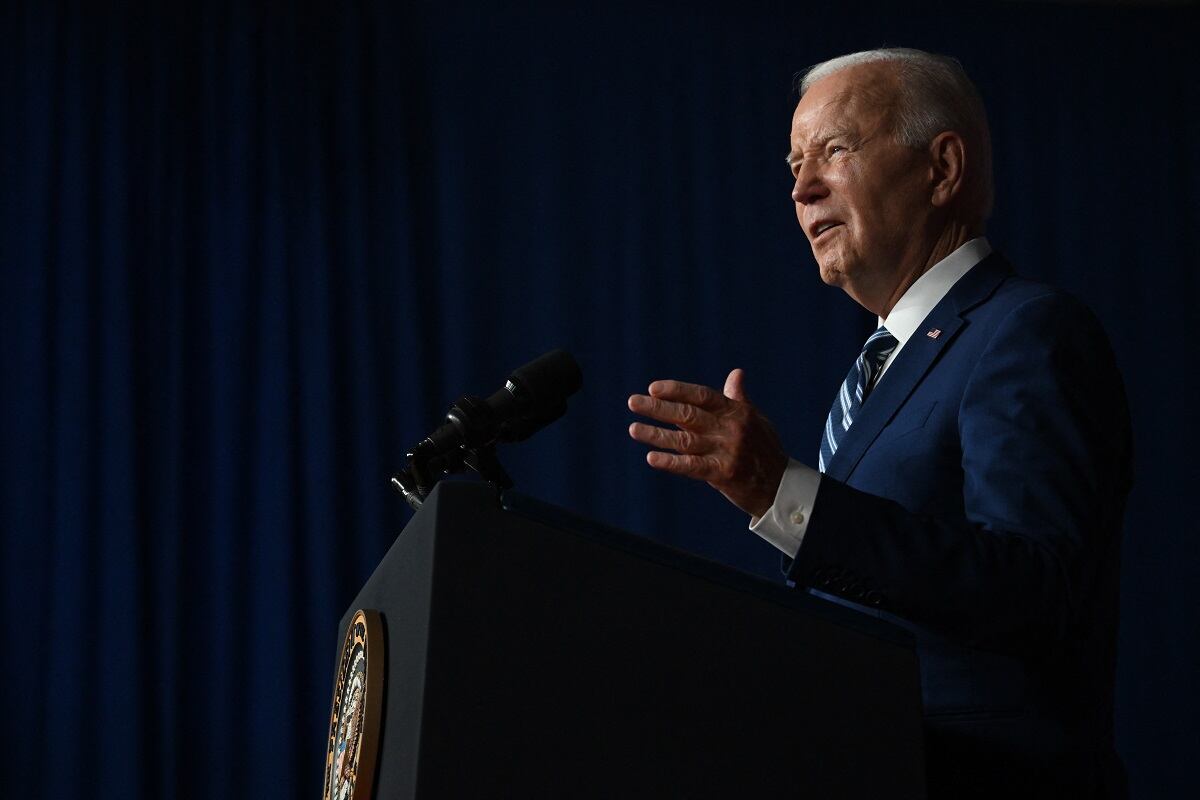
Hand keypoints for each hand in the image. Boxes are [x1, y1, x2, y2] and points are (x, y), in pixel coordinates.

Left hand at [627, 368, 788, 517]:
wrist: (781, 485)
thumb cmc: (765, 449)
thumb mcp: (755, 420)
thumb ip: (738, 398)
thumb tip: (736, 373)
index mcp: (736, 411)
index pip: (702, 395)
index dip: (677, 390)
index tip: (653, 388)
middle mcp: (730, 428)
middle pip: (688, 415)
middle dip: (658, 408)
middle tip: (633, 402)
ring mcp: (726, 451)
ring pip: (685, 440)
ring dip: (657, 435)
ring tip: (634, 429)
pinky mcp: (723, 474)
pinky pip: (692, 466)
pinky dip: (671, 462)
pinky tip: (652, 458)